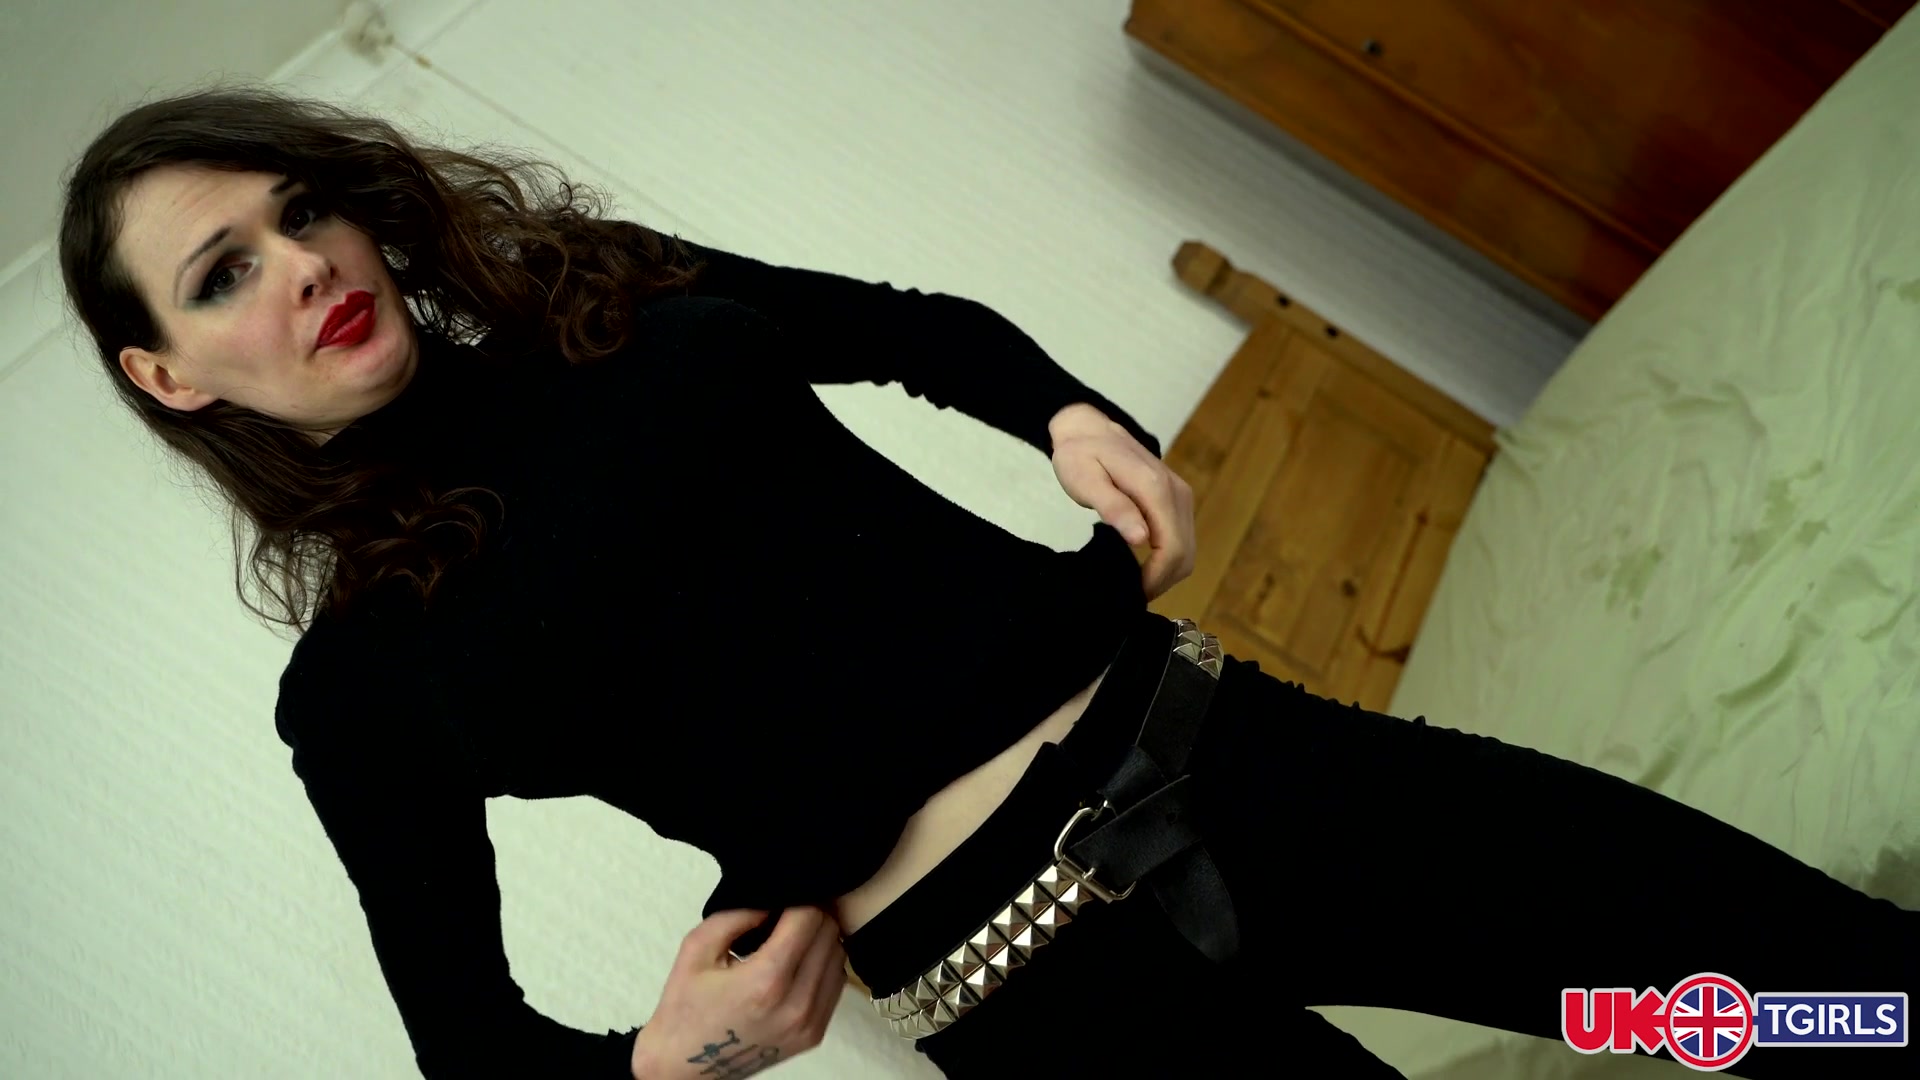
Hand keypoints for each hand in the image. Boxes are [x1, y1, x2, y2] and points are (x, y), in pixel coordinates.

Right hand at [630, 908, 846, 1078]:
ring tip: (790, 941)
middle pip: (829, 934)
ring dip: (820, 940)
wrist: (684, 1065)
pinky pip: (836, 984)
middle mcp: (796, 1003)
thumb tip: (773, 899)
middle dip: (810, 916)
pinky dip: (823, 966)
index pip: (809, 918)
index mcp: (766, 980)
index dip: (796, 899)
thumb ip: (736, 915)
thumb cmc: (685, 1007)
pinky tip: (797, 965)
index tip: (779, 900)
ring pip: (838, 957)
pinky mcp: (814, 1035)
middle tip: (784, 916)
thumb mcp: (696, 949)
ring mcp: (809, 1023)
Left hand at [1049, 403, 1195, 601]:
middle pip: (1185, 555)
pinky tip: (1143, 565)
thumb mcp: (1085, 480)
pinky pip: (1183, 539)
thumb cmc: (1081, 456)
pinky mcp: (1179, 500)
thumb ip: (1113, 507)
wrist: (1090, 429)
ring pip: (1188, 550)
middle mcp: (1177, 493)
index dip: (1155, 579)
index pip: (1172, 549)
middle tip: (1130, 594)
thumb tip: (1141, 539)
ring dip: (1166, 573)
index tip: (1132, 593)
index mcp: (1155, 489)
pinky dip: (1168, 559)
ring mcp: (1182, 496)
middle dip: (1161, 581)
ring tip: (1134, 582)